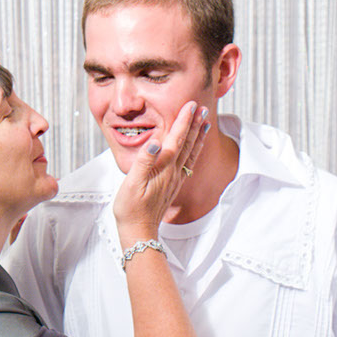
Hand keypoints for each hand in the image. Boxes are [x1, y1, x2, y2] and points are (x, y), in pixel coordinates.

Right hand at [111, 102, 208, 243]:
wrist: (139, 231)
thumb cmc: (131, 209)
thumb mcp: (132, 184)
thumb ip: (144, 162)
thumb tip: (154, 143)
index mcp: (163, 168)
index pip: (176, 139)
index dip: (183, 121)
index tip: (190, 105)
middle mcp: (172, 173)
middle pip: (187, 144)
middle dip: (194, 124)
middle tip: (203, 108)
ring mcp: (174, 180)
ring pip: (190, 153)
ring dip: (197, 137)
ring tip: (205, 123)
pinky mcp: (172, 186)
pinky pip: (188, 164)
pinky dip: (193, 151)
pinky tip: (194, 148)